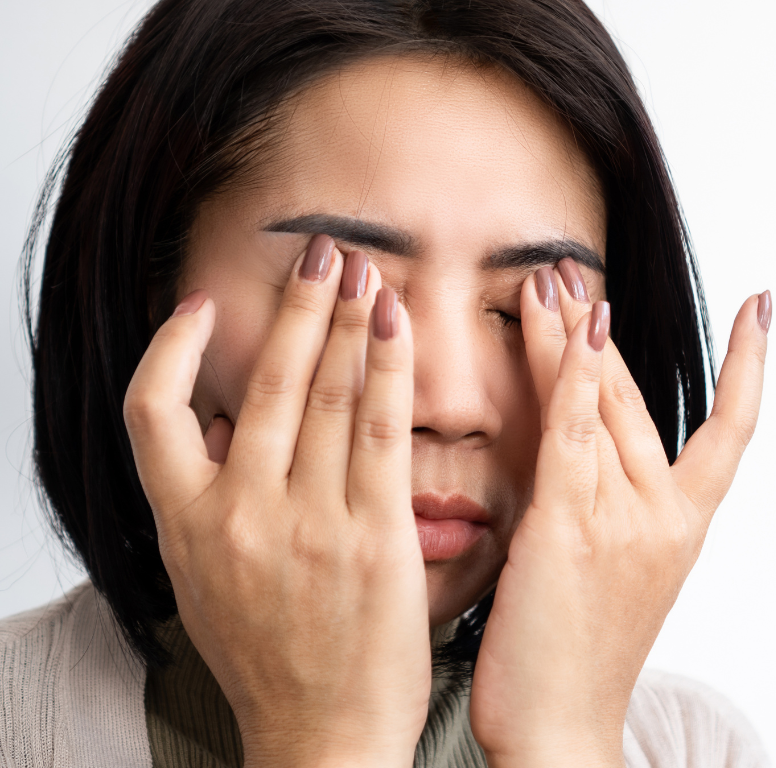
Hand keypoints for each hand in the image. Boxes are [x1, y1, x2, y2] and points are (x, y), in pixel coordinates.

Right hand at [123, 237, 428, 767]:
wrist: (321, 736)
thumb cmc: (273, 662)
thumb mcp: (209, 584)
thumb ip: (209, 504)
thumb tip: (223, 426)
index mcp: (186, 527)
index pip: (151, 415)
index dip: (171, 350)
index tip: (203, 308)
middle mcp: (239, 515)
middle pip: (262, 384)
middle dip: (296, 307)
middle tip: (318, 251)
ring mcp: (308, 522)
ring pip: (325, 395)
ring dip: (345, 320)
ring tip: (359, 268)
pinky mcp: (373, 534)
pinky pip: (380, 430)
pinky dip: (386, 368)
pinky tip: (394, 325)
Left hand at [469, 261, 770, 767]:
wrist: (562, 732)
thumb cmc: (578, 660)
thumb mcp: (614, 574)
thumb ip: (610, 505)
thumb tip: (585, 447)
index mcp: (683, 528)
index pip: (732, 431)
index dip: (751, 365)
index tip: (765, 306)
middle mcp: (664, 517)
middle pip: (643, 400)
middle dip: (608, 330)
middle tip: (575, 271)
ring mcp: (621, 522)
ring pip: (605, 406)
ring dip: (577, 335)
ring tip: (551, 279)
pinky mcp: (569, 531)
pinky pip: (573, 436)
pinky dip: (575, 377)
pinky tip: (569, 329)